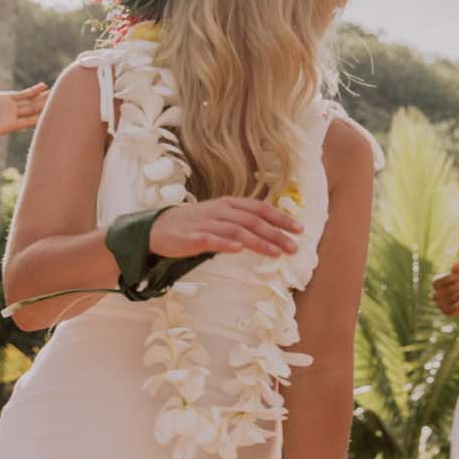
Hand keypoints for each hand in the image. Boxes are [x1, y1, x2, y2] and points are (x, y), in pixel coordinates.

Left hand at [0, 59, 48, 146]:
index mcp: (3, 99)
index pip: (23, 94)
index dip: (34, 90)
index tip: (46, 85)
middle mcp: (9, 109)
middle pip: (30, 102)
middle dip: (43, 98)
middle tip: (58, 93)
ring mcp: (10, 117)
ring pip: (30, 111)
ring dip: (42, 107)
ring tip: (56, 104)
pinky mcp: (8, 126)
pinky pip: (24, 122)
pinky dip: (34, 120)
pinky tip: (44, 117)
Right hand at [150, 197, 302, 258]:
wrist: (158, 228)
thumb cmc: (195, 224)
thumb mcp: (221, 217)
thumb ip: (243, 222)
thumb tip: (271, 231)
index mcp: (229, 204)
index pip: (260, 209)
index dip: (281, 218)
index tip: (300, 229)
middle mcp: (220, 211)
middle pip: (253, 221)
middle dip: (276, 234)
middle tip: (294, 247)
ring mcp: (206, 224)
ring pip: (237, 231)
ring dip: (258, 241)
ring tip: (276, 253)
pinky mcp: (192, 238)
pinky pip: (210, 240)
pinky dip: (225, 244)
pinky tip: (238, 250)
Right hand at [431, 263, 458, 320]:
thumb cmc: (457, 286)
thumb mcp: (458, 278)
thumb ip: (456, 271)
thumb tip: (456, 262)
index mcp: (435, 283)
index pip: (448, 277)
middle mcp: (434, 294)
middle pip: (453, 287)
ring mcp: (439, 305)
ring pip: (456, 297)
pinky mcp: (446, 312)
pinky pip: (458, 307)